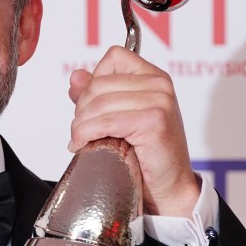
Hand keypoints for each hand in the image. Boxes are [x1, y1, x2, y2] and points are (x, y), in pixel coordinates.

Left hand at [68, 45, 198, 216]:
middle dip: (81, 110)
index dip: (95, 80)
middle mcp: (160, 84)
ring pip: (98, 103)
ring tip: (81, 141)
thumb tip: (76, 77)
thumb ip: (98, 94)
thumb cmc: (146, 156)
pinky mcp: (154, 121)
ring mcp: (159, 101)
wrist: (169, 189)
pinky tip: (83, 146)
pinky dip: (86, 135)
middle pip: (99, 83)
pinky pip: (105, 122)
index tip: (92, 107)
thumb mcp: (120, 117)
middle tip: (82, 132)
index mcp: (154, 77)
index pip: (114, 57)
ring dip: (80, 126)